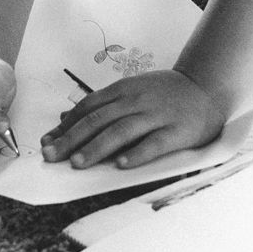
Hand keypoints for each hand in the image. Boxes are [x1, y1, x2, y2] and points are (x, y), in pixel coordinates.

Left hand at [41, 69, 229, 168]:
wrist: (206, 86)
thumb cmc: (163, 93)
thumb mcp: (130, 91)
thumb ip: (100, 105)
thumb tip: (64, 119)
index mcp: (123, 90)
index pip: (88, 108)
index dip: (66, 126)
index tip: (46, 143)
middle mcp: (136, 101)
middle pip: (99, 120)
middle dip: (72, 139)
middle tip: (51, 157)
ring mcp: (157, 115)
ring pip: (122, 131)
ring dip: (97, 147)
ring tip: (78, 163)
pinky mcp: (177, 131)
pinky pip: (155, 143)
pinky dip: (137, 154)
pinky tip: (121, 165)